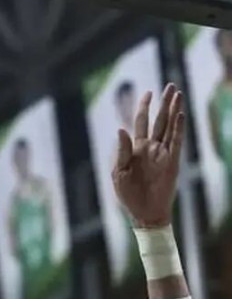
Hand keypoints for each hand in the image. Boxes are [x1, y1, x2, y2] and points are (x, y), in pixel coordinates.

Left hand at [112, 83, 184, 227]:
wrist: (144, 213)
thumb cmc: (128, 195)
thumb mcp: (119, 173)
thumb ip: (121, 151)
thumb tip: (121, 129)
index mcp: (136, 149)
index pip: (141, 122)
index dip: (144, 107)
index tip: (147, 92)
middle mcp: (151, 148)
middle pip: (159, 120)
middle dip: (164, 103)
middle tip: (170, 86)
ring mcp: (163, 153)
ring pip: (170, 127)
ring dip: (174, 111)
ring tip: (178, 94)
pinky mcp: (172, 162)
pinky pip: (176, 142)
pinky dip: (178, 128)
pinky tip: (180, 115)